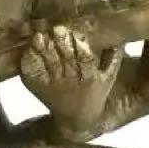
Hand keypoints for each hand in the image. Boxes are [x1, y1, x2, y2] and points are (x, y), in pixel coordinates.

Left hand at [20, 24, 121, 139]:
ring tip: (39, 36)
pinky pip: (32, 75)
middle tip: (56, 28)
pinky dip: (29, 62)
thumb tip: (120, 38)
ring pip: (48, 65)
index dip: (80, 46)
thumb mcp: (108, 78)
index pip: (86, 59)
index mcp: (90, 78)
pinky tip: (28, 49)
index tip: (75, 32)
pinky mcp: (38, 88)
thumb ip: (113, 58)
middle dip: (61, 44)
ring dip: (43, 50)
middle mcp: (71, 82)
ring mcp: (53, 85)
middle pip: (65, 60)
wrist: (76, 119)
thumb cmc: (94, 93)